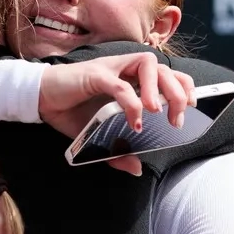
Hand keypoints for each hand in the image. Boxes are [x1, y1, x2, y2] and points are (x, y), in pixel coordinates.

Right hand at [38, 52, 194, 174]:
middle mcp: (125, 69)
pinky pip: (120, 84)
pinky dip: (131, 102)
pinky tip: (133, 121)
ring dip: (158, 88)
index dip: (184, 85)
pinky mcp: (96, 74)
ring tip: (156, 113)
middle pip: (164, 68)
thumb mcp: (99, 136)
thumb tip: (137, 169)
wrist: (41, 99)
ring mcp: (112, 68)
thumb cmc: (71, 111)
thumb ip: (117, 151)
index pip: (168, 74)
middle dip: (178, 92)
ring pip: (147, 64)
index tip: (192, 106)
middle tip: (177, 119)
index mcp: (131, 79)